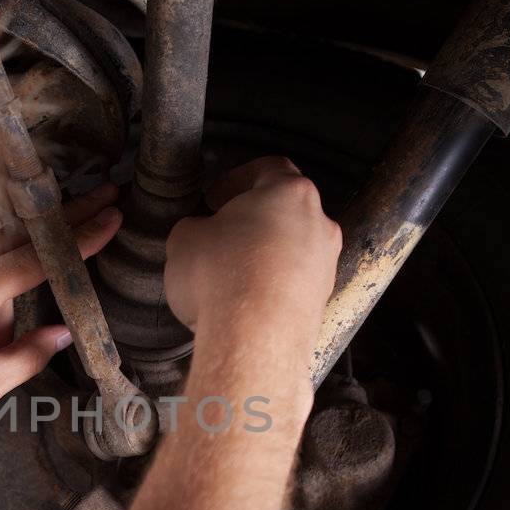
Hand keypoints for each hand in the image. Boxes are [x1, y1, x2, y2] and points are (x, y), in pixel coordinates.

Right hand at [164, 156, 341, 340]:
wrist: (254, 341)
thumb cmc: (224, 280)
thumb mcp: (184, 240)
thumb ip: (194, 228)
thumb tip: (198, 235)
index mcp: (289, 193)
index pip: (269, 169)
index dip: (237, 179)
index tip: (217, 196)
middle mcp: (318, 224)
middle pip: (286, 211)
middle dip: (253, 221)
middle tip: (222, 234)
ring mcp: (324, 265)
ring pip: (293, 249)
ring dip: (265, 256)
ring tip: (231, 274)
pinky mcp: (322, 302)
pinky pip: (295, 284)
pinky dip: (273, 287)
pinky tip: (245, 301)